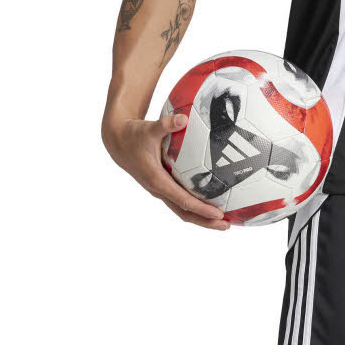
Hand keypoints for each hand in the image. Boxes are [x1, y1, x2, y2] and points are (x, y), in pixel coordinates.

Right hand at [102, 114, 229, 229]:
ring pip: (183, 211)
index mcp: (157, 180)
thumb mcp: (148, 128)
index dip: (201, 209)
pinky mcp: (163, 189)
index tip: (218, 214)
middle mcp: (159, 190)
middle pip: (185, 213)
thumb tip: (183, 118)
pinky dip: (197, 209)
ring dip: (203, 219)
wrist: (117, 142)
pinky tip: (213, 207)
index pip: (183, 200)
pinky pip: (182, 204)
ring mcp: (161, 192)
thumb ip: (165, 124)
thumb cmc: (133, 135)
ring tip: (224, 223)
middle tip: (227, 226)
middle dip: (206, 222)